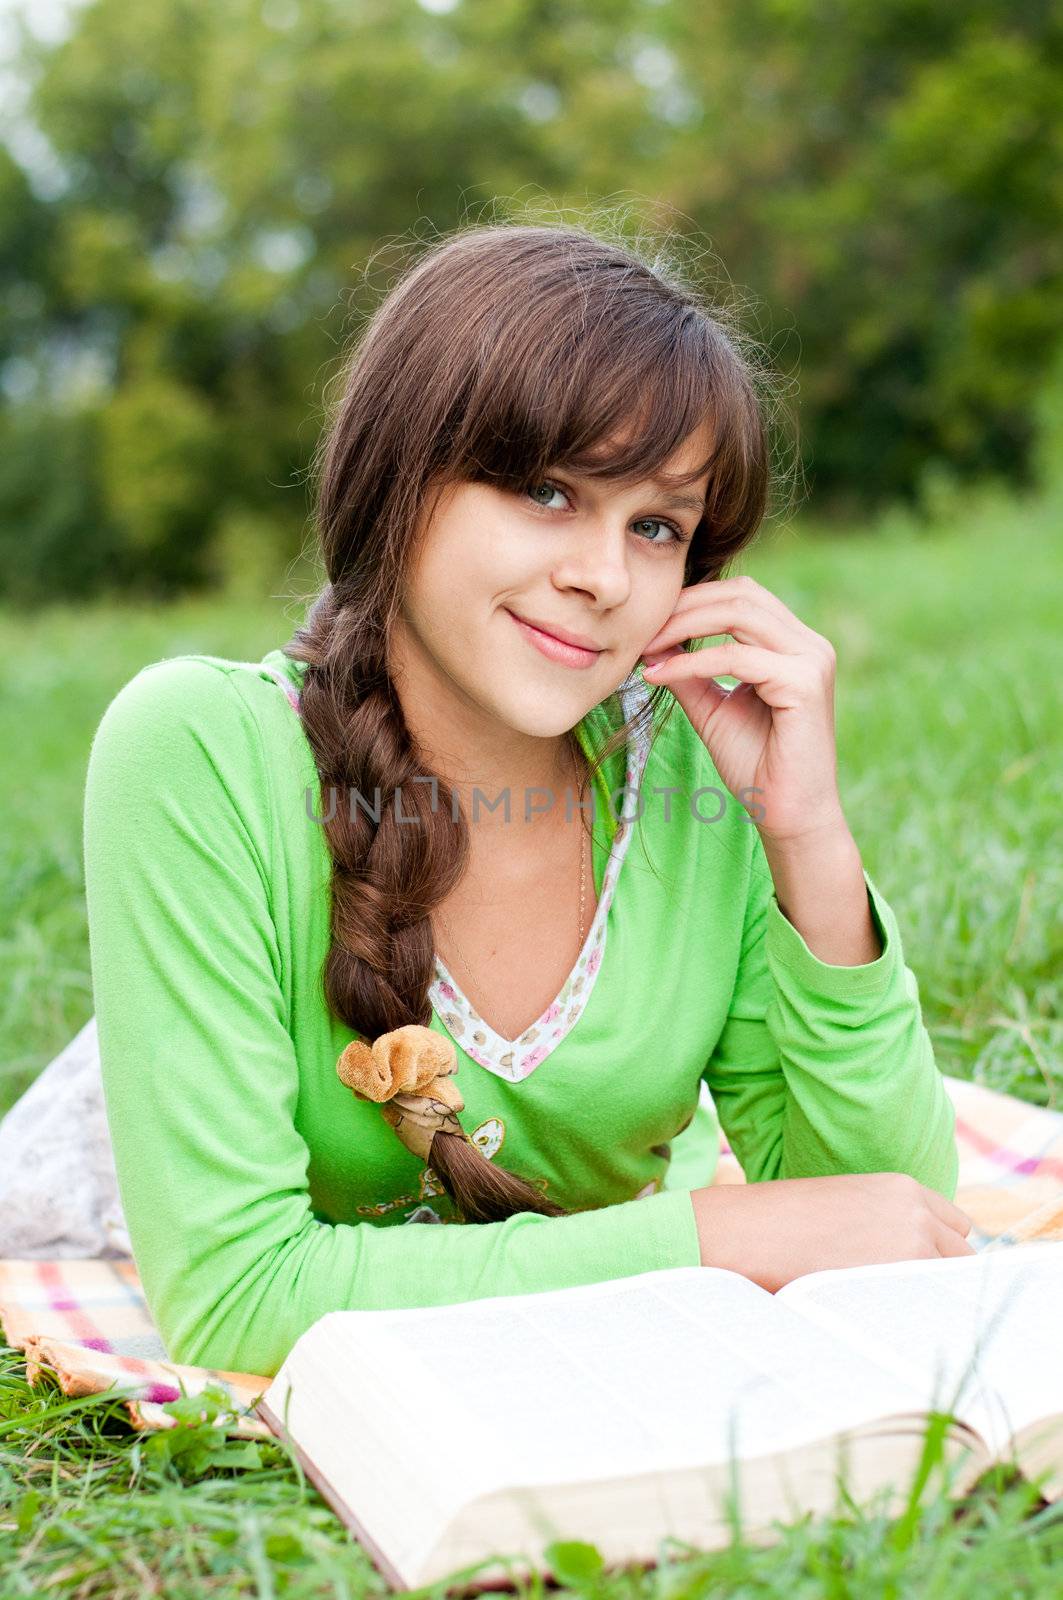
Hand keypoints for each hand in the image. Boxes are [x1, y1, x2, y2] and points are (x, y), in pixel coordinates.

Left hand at [639, 574, 844, 841]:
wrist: (788, 815)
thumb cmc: (757, 766)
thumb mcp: (713, 709)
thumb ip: (690, 672)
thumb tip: (654, 641)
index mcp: (794, 645)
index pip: (742, 596)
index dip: (692, 600)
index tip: (648, 623)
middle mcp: (810, 644)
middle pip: (742, 594)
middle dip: (686, 605)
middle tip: (642, 628)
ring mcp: (812, 661)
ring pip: (740, 615)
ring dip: (684, 626)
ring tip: (647, 646)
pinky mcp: (804, 684)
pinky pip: (736, 657)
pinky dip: (692, 662)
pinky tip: (660, 675)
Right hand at [691, 1172, 975, 1292]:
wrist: (748, 1232)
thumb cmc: (784, 1221)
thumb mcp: (847, 1204)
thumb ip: (888, 1221)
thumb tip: (914, 1257)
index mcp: (903, 1188)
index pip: (958, 1227)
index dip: (940, 1250)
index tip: (922, 1270)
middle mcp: (917, 1214)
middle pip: (962, 1259)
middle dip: (940, 1277)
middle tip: (905, 1297)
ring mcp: (911, 1249)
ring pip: (946, 1287)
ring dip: (927, 1299)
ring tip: (888, 1311)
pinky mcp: (895, 1282)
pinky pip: (926, 1309)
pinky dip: (913, 1318)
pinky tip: (882, 1323)